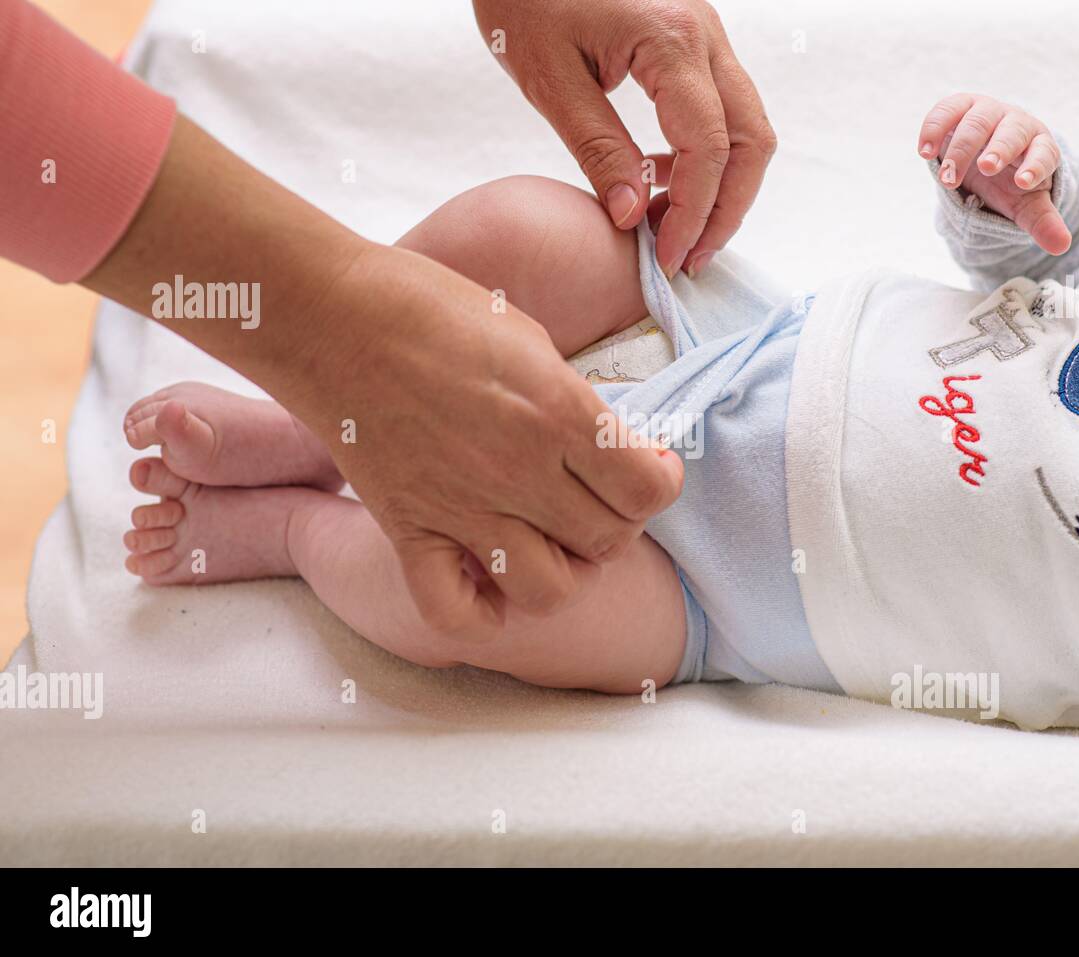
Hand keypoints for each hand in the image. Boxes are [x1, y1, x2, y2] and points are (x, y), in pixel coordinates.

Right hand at [300, 243, 685, 637]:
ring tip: (550, 538)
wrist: (330, 316)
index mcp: (557, 411)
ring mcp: (462, 509)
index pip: (648, 488)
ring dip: (563, 571)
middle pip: (608, 541)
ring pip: (550, 591)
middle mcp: (519, 470)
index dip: (660, 481)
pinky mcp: (411, 531)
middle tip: (598, 496)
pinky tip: (487, 575)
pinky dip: (480, 612)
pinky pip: (457, 613)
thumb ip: (571, 403)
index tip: (648, 465)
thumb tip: (600, 443)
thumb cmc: (430, 307)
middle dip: (618, 522)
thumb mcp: (529, 338)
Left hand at [472, 0, 776, 277]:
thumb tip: (632, 218)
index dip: (693, 214)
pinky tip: (662, 180)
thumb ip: (597, 150)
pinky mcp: (694, 41)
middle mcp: (705, 35)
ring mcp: (706, 35)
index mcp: (672, 41)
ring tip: (677, 230)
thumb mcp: (550, 79)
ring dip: (724, 186)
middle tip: (688, 258)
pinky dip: (710, 156)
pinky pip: (724, 108)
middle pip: (751, 140)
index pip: (708, 149)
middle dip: (726, 209)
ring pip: (747, 126)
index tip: (667, 258)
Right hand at [917, 94, 1071, 255]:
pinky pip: (947, 109)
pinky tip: (924, 153)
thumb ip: (1042, 223)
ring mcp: (987, 112)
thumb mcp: (1026, 205)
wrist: (987, 156)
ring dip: (961, 148)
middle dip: (998, 149)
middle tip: (984, 170)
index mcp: (1039, 145)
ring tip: (947, 179)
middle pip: (1011, 130)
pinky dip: (934, 128)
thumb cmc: (1009, 181)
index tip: (1023, 183)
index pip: (1044, 151)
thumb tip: (1062, 247)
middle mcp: (1016, 124)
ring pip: (977, 119)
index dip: (1036, 165)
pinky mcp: (960, 108)